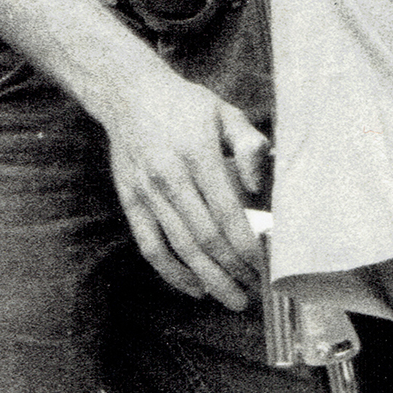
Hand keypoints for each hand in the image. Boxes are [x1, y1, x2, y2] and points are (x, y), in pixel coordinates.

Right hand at [102, 61, 268, 307]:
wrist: (128, 94)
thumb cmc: (186, 106)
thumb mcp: (225, 113)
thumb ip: (249, 146)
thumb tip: (256, 187)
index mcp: (198, 155)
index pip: (227, 213)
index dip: (246, 246)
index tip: (265, 267)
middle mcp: (170, 177)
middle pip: (205, 238)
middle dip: (232, 271)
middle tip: (254, 292)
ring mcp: (147, 192)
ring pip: (180, 247)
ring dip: (208, 278)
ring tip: (232, 298)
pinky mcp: (130, 201)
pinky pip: (150, 246)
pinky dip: (171, 272)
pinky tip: (194, 288)